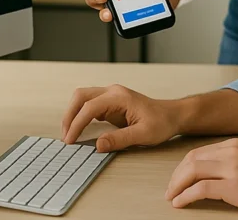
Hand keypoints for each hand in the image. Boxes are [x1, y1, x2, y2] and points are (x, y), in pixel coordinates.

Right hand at [61, 84, 182, 152]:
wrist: (172, 115)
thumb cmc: (161, 122)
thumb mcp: (143, 134)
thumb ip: (120, 139)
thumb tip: (98, 145)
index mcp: (119, 97)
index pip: (90, 107)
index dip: (77, 123)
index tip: (70, 140)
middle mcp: (112, 92)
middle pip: (81, 96)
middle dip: (69, 115)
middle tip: (66, 137)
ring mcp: (111, 96)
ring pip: (83, 99)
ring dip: (73, 115)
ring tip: (69, 135)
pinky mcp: (110, 103)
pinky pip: (89, 106)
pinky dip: (81, 116)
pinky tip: (79, 130)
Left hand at [165, 138, 237, 217]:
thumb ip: (232, 162)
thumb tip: (209, 175)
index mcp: (235, 144)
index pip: (199, 152)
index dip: (183, 167)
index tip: (177, 179)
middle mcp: (232, 151)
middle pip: (191, 159)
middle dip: (176, 176)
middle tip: (170, 190)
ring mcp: (233, 168)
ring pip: (192, 171)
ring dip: (177, 185)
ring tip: (172, 197)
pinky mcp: (234, 186)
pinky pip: (201, 188)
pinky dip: (186, 196)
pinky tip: (181, 203)